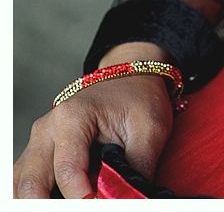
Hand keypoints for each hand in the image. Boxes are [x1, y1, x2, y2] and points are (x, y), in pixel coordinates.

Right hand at [13, 78, 173, 198]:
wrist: (130, 77)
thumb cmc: (139, 99)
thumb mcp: (150, 129)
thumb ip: (137, 168)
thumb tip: (130, 200)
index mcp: (73, 117)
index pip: (67, 171)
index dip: (82, 199)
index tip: (99, 204)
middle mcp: (47, 129)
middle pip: (32, 182)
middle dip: (49, 205)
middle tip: (82, 207)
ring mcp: (38, 141)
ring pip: (21, 184)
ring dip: (38, 200)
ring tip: (70, 203)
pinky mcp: (38, 152)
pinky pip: (24, 181)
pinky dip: (36, 195)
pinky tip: (59, 198)